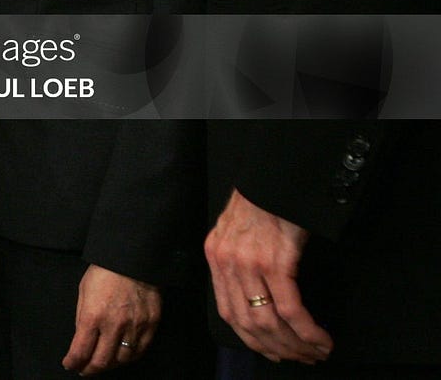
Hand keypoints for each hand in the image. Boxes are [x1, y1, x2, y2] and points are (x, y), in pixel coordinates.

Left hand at [63, 264, 161, 374]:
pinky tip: (121, 356)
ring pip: (122, 359)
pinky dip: (128, 357)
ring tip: (102, 363)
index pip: (80, 350)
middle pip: (101, 361)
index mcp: (93, 316)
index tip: (69, 364)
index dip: (73, 362)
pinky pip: (140, 351)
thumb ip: (82, 317)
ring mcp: (135, 327)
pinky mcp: (151, 325)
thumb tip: (81, 340)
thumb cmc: (104, 272)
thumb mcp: (83, 292)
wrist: (133, 259)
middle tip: (84, 370)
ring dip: (109, 365)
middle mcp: (114, 325)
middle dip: (89, 369)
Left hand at [205, 188, 332, 363]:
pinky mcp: (275, 262)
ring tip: (316, 351)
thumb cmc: (261, 202)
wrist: (273, 177)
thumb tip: (256, 297)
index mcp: (216, 258)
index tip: (272, 352)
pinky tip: (320, 338)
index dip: (251, 339)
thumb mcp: (236, 232)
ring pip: (269, 321)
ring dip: (295, 344)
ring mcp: (249, 264)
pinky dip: (306, 330)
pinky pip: (290, 308)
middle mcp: (227, 264)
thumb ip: (238, 262)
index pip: (227, 312)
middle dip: (277, 348)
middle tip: (301, 358)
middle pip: (248, 323)